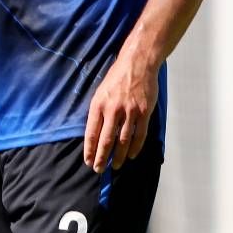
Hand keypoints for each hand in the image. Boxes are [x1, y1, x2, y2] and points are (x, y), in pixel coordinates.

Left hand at [82, 55, 158, 171]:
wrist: (137, 64)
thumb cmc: (116, 78)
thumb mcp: (100, 92)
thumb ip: (98, 112)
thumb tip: (94, 133)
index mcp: (98, 105)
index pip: (91, 133)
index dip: (89, 150)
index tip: (88, 161)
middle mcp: (112, 110)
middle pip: (106, 140)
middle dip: (101, 157)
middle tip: (98, 169)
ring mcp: (129, 112)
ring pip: (123, 140)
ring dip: (118, 156)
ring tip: (115, 166)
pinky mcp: (144, 112)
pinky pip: (139, 135)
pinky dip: (135, 147)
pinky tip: (131, 155)